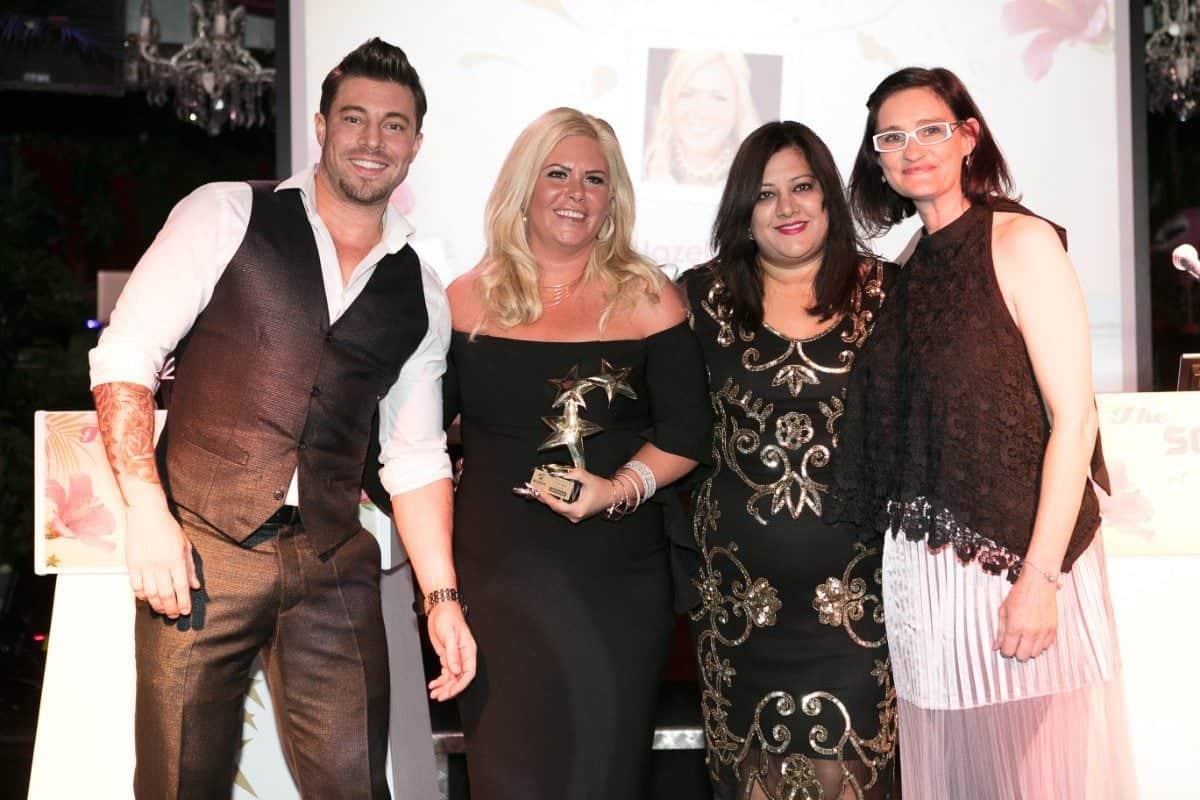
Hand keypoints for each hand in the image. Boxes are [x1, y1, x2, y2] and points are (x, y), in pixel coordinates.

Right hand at [124, 502, 199, 618]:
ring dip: (157, 605)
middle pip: (166, 595)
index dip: (184, 603)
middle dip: (171, 609)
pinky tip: (147, 598)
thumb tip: (195, 586)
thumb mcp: (185, 545)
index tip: (185, 612)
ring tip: (163, 610)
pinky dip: (141, 596)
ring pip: (150, 594)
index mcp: (176, 560)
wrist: (147, 514)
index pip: (181, 588)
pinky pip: (136, 586)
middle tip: (174, 616)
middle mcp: (161, 566)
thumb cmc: (168, 528)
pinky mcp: (132, 565)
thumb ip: (190, 568)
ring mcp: (145, 566)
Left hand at [426, 602, 476, 700]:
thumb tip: (456, 670)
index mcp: (468, 650)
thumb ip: (453, 654)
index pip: (468, 673)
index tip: (451, 692)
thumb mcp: (449, 635)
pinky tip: (434, 684)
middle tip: (439, 696)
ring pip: (451, 678)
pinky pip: (445, 672)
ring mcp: (454, 657)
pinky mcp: (446, 656)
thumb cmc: (448, 617)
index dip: (460, 685)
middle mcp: (463, 656)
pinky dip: (440, 680)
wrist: (440, 609)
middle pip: (459, 678)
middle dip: (450, 689)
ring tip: (434, 693)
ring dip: (443, 687)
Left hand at [520, 466, 613, 522]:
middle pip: (553, 506)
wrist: (612, 495)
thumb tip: (559, 471)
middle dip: (542, 495)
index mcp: (576, 510)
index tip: (537, 489)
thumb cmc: (602, 489)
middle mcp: (573, 516)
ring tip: (537, 487)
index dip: (545, 497)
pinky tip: (547, 490)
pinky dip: (554, 498)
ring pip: (556, 506)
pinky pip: (560, 505)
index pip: (556, 505)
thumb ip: (572, 473)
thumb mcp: (587, 477)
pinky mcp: (573, 513)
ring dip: (547, 496)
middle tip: (532, 486)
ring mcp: (573, 516)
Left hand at [993, 570, 1057, 660]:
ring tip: (1025, 638)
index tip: (1004, 647)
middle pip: (1023, 656)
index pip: (1009, 651)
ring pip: (1035, 654)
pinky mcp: (1053, 630)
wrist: (1039, 583)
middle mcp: (1030, 632)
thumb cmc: (1019, 594)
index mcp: (1015, 627)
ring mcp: (1044, 632)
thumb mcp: (1004, 610)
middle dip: (1016, 652)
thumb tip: (995, 646)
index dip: (1004, 651)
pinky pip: (1047, 646)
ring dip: (1029, 649)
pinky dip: (1040, 644)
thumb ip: (1000, 630)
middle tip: (1014, 643)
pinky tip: (1035, 635)